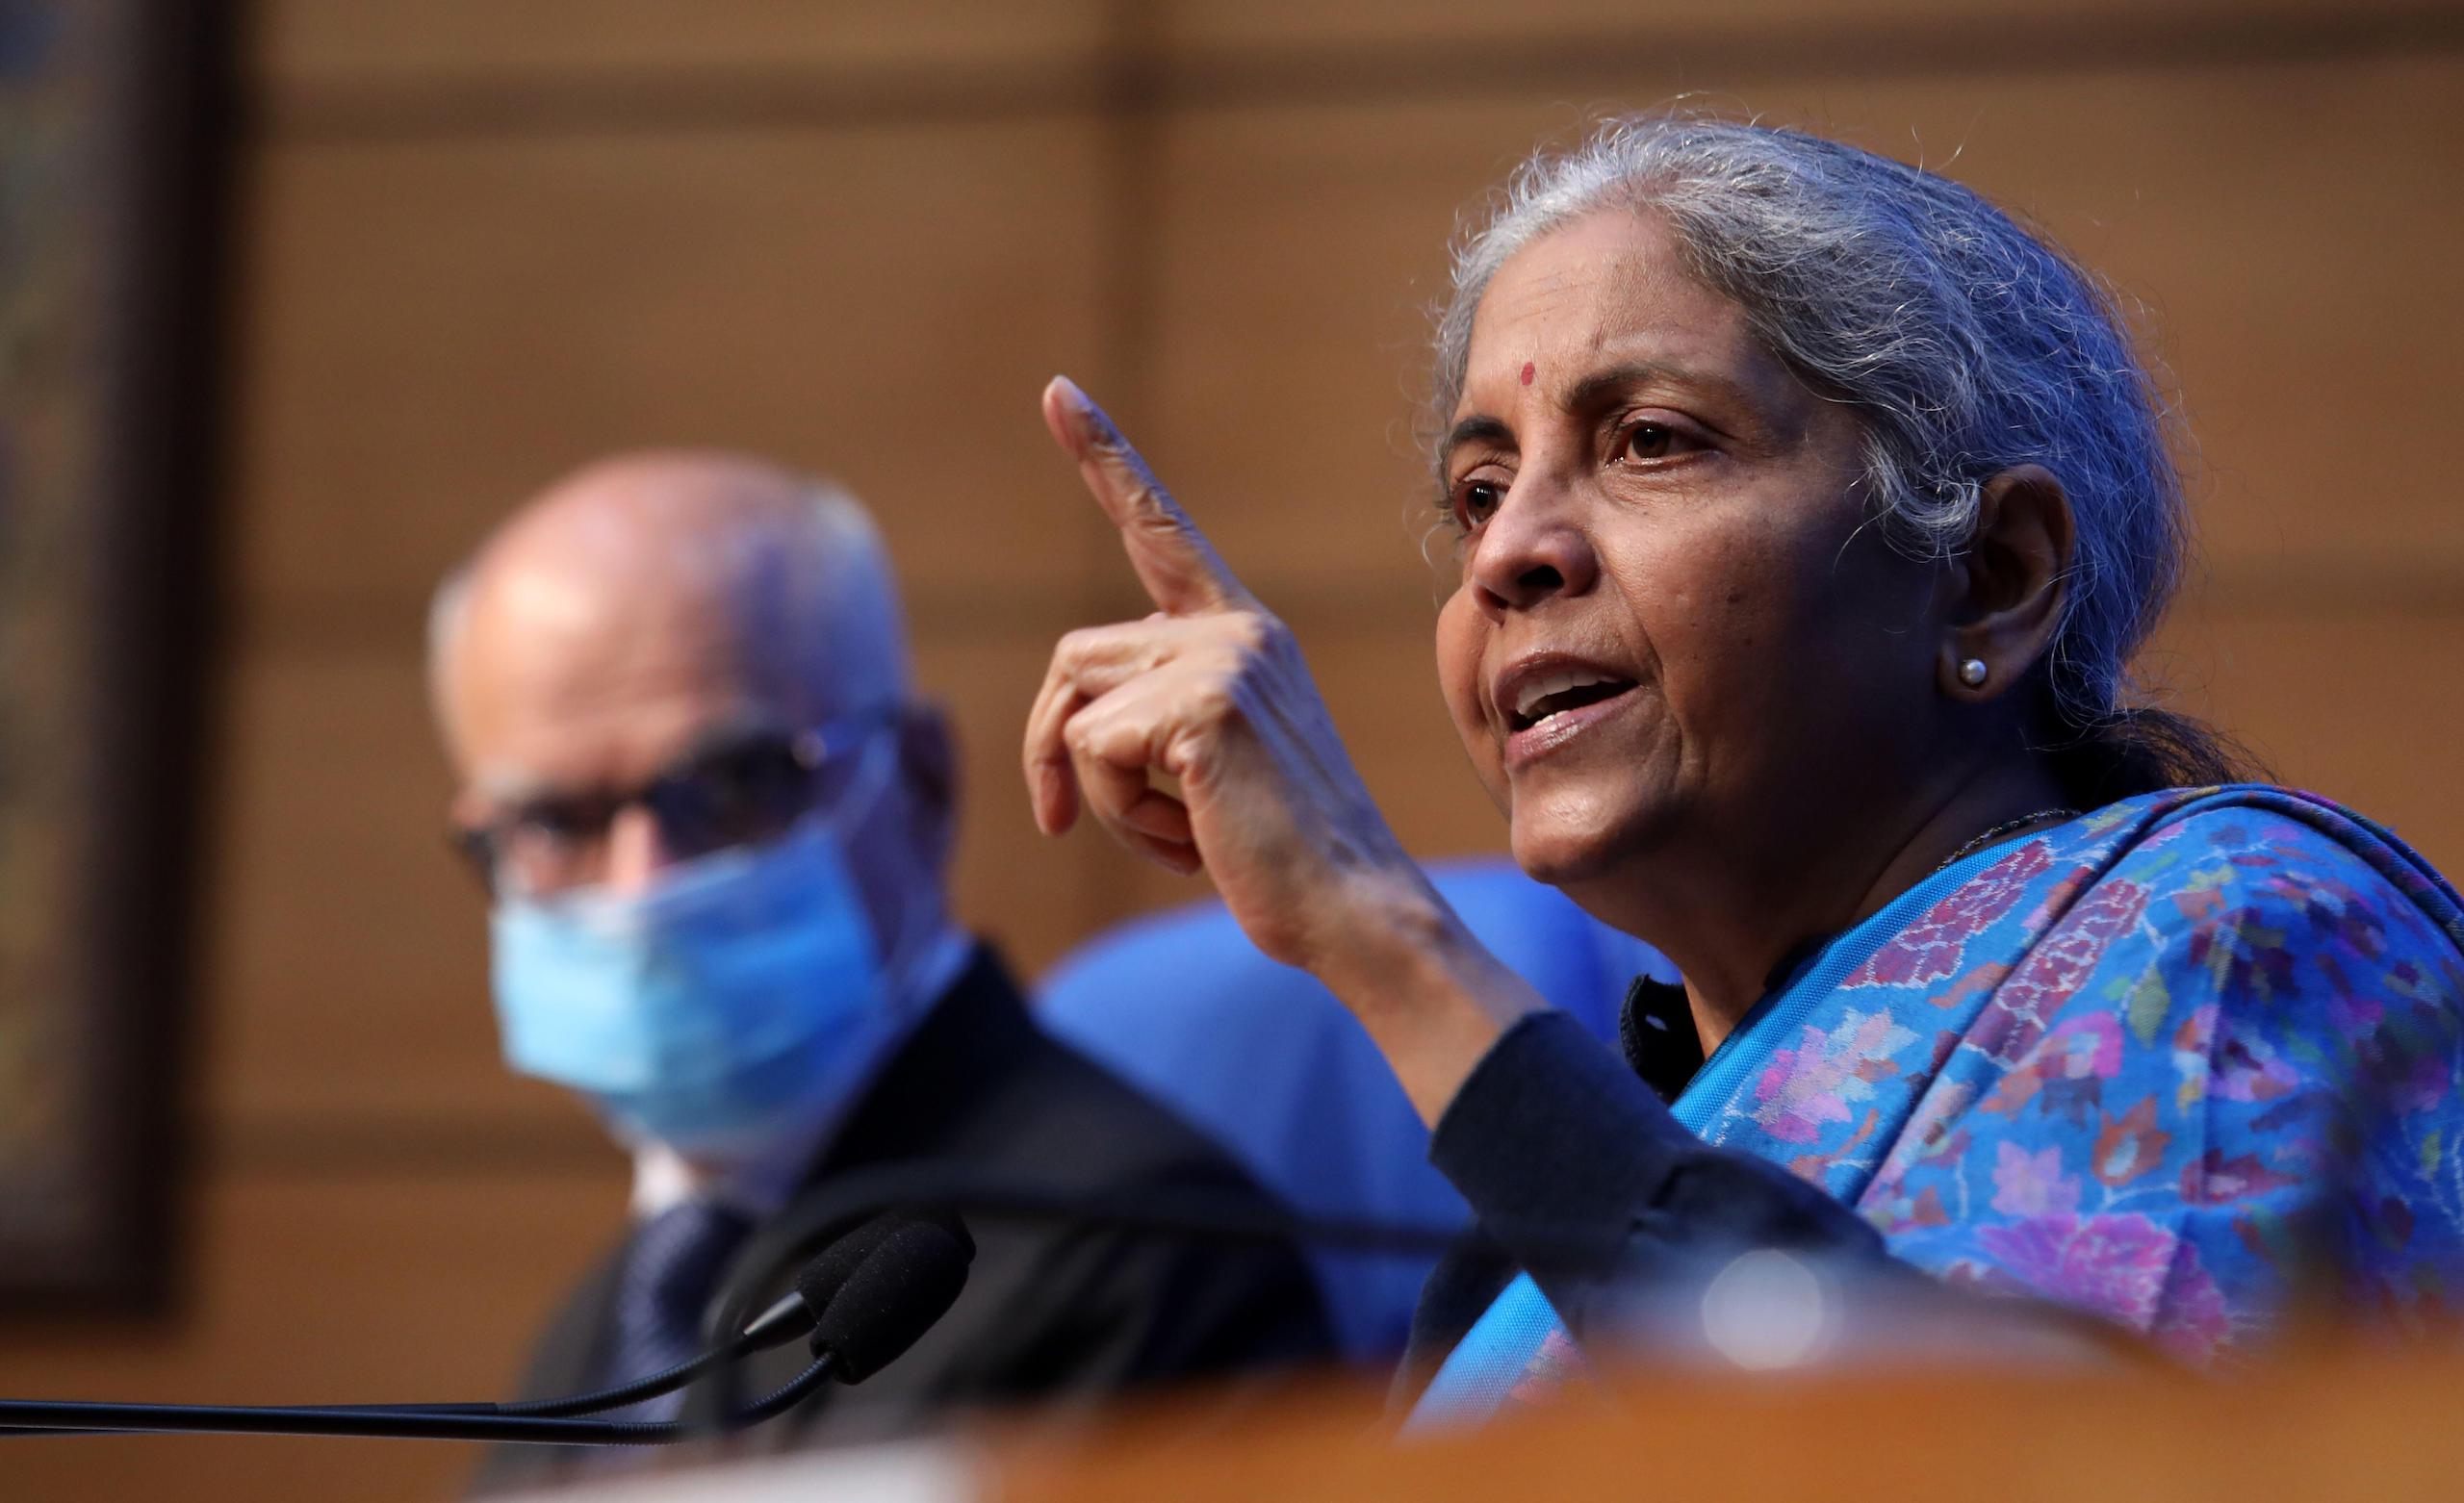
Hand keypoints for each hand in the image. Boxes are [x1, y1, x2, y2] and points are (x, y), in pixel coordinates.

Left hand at [1024, 376, 1544, 1119]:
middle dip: (1056, 749)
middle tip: (1084, 823)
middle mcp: (1235, 630)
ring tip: (1180, 829)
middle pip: (1074, 658)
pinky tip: (1193, 839)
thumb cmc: (1281, 856)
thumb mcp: (1216, 768)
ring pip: (1073, 708)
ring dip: (1095, 792)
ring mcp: (1223, 659)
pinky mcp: (1203, 705)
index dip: (1104, 459)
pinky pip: (1088, 753)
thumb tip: (1067, 728)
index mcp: (1245, 634)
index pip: (1160, 532)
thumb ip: (1160, 717)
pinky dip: (1115, 817)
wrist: (1354, 907)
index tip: (1058, 391)